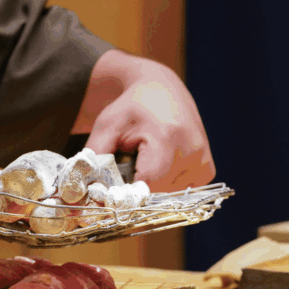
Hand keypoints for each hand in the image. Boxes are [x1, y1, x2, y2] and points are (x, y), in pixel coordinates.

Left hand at [73, 50, 214, 191]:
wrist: (160, 89)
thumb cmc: (130, 107)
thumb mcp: (106, 127)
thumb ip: (94, 159)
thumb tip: (81, 191)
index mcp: (168, 138)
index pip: (147, 186)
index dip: (126, 196)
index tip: (109, 195)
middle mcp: (192, 151)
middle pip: (156, 195)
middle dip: (134, 193)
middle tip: (120, 177)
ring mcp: (203, 162)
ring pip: (167, 198)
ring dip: (149, 190)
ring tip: (140, 166)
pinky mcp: (206, 170)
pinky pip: (179, 193)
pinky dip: (163, 187)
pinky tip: (154, 168)